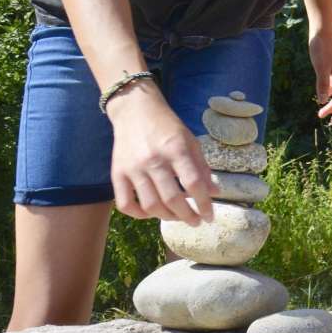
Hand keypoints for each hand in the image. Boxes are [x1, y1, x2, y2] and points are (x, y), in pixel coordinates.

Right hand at [107, 87, 213, 223]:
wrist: (135, 111)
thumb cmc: (167, 126)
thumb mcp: (190, 141)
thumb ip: (202, 167)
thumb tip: (215, 192)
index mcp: (176, 149)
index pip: (193, 184)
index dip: (204, 203)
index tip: (210, 216)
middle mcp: (153, 160)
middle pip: (172, 199)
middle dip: (188, 216)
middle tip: (196, 221)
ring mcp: (133, 168)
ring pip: (151, 205)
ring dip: (168, 217)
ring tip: (178, 217)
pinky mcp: (116, 174)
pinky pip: (125, 204)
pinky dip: (139, 214)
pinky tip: (151, 213)